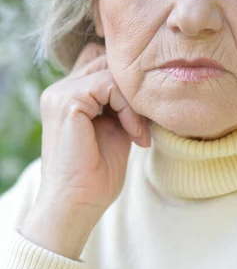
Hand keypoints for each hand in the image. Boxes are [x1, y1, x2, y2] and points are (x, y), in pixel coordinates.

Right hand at [33, 42, 149, 222]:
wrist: (78, 205)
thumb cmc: (96, 175)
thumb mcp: (116, 129)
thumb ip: (122, 104)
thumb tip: (144, 85)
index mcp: (68, 96)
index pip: (102, 65)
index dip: (127, 84)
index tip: (143, 118)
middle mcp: (60, 89)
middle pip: (108, 63)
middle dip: (133, 90)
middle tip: (144, 123)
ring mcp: (60, 93)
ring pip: (112, 73)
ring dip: (134, 103)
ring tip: (139, 133)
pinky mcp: (68, 100)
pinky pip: (110, 85)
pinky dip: (128, 108)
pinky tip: (134, 133)